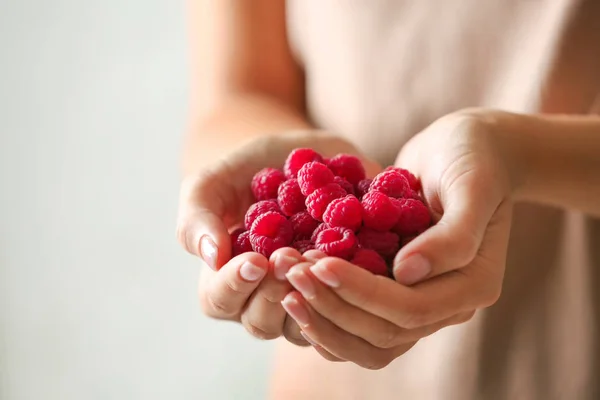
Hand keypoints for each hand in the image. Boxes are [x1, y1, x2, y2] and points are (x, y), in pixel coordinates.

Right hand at [176, 130, 380, 343]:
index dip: (235, 284)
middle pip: (262, 322)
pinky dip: (349, 288)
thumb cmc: (246, 173)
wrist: (297, 158)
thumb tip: (211, 257)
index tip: (254, 260)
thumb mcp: (213, 183)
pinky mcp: (341, 291)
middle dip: (275, 290)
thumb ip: (198, 217)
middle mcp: (263, 300)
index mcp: (226, 281)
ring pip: (306, 324)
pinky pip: (346, 308)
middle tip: (289, 256)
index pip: (220, 300)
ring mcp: (304, 302)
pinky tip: (354, 261)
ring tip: (319, 258)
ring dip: (313, 295)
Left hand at [281, 110, 514, 367]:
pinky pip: (358, 323)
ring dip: (323, 318)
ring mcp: (419, 301)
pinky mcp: (395, 292)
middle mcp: (447, 305)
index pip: (411, 308)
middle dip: (333, 305)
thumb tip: (408, 274)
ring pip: (368, 340)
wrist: (464, 151)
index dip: (362, 292)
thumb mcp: (472, 186)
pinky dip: (326, 317)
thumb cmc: (473, 159)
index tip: (319, 262)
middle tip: (290, 271)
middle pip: (385, 333)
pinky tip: (294, 297)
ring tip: (284, 286)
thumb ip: (454, 234)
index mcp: (473, 286)